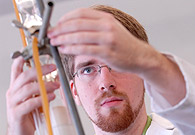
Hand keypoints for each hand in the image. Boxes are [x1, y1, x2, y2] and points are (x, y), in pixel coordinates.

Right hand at [3, 56, 59, 134]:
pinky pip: (29, 104)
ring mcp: (13, 104)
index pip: (16, 70)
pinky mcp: (17, 114)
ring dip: (44, 86)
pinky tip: (50, 98)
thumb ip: (38, 92)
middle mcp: (12, 94)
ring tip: (55, 85)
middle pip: (24, 77)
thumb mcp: (32, 101)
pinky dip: (41, 100)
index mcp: (15, 89)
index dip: (24, 60)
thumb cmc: (27, 118)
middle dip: (40, 70)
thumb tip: (52, 81)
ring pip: (28, 89)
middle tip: (53, 68)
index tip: (35, 53)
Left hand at [48, 7, 184, 104]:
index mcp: (106, 18)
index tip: (56, 25)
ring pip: (79, 36)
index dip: (65, 18)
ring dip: (64, 39)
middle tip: (50, 34)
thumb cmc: (123, 45)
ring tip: (54, 42)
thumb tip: (74, 30)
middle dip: (61, 29)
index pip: (81, 14)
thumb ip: (94, 28)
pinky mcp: (107, 53)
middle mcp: (106, 26)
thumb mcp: (110, 30)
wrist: (139, 56)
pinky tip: (64, 49)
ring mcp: (107, 39)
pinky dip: (72, 49)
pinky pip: (85, 49)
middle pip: (77, 24)